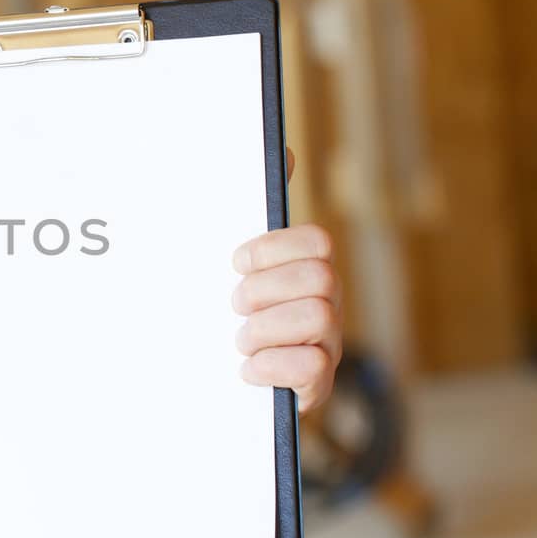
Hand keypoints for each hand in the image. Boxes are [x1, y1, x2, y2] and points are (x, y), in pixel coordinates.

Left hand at [230, 150, 340, 411]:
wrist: (209, 386)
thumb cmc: (223, 314)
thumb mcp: (230, 264)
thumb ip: (252, 208)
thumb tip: (282, 150)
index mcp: (306, 269)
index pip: (316, 242)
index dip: (273, 249)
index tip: (236, 263)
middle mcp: (327, 304)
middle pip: (321, 278)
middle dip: (266, 290)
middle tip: (236, 306)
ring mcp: (327, 345)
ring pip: (318, 318)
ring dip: (265, 330)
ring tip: (242, 341)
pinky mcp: (317, 387)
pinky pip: (313, 367)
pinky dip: (272, 367)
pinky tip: (248, 370)